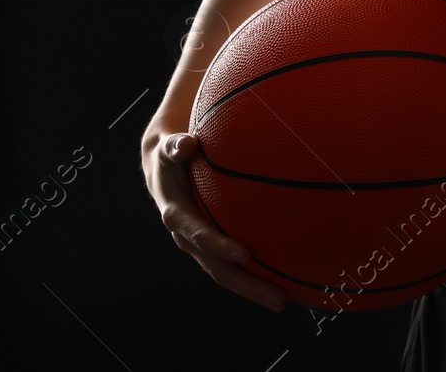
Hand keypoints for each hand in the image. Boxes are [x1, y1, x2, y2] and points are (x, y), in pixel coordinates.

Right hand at [142, 128, 287, 311]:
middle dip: (247, 284)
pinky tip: (283, 282)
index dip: (219, 246)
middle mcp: (188, 236)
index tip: (245, 254)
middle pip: (217, 267)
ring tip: (282, 301)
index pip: (198, 234)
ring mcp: (200, 244)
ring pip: (226, 273)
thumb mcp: (169, 147)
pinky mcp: (213, 244)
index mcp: (177, 214)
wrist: (162, 165)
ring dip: (253, 288)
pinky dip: (254, 275)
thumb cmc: (173, 151)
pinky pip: (233, 264)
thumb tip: (187, 144)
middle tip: (278, 298)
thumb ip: (176, 146)